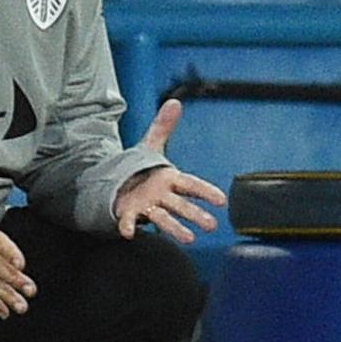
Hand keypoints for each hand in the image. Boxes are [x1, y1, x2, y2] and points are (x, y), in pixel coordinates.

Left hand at [114, 99, 227, 241]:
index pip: (190, 184)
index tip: (222, 200)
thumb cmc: (141, 169)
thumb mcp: (150, 145)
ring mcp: (147, 207)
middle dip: (195, 215)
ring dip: (175, 228)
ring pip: (163, 218)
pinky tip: (128, 233)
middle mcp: (162, 196)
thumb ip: (162, 126)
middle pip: (181, 205)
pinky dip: (129, 227)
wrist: (118, 185)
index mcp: (169, 179)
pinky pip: (129, 221)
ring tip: (190, 239)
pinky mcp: (129, 214)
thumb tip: (174, 101)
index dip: (206, 192)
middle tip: (211, 226)